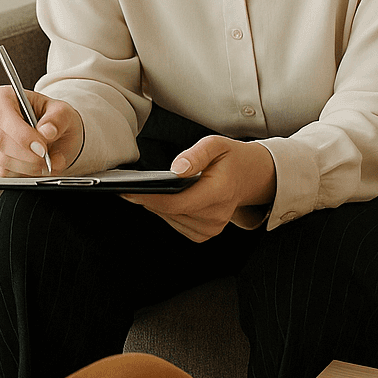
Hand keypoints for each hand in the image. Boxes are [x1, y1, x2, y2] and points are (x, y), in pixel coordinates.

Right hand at [0, 86, 83, 175]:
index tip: (42, 149)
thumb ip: (57, 119)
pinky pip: (2, 171)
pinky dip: (23, 173)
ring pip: (1, 159)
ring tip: (47, 163)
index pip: (3, 115)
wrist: (53, 134)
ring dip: (28, 166)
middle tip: (48, 159)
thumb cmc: (54, 118)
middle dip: (27, 155)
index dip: (22, 135)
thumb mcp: (63, 112)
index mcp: (3, 97)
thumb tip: (47, 131)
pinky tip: (36, 166)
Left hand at [121, 136, 275, 241]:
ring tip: (143, 190)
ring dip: (156, 205)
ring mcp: (212, 227)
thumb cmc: (230, 159)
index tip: (129, 190)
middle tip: (127, 186)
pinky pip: (177, 224)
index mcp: (219, 193)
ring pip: (171, 219)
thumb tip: (176, 168)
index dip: (150, 198)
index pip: (177, 203)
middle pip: (170, 212)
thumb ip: (197, 154)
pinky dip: (167, 212)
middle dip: (147, 199)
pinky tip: (164, 198)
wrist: (250, 177)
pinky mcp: (205, 233)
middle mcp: (216, 215)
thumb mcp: (216, 144)